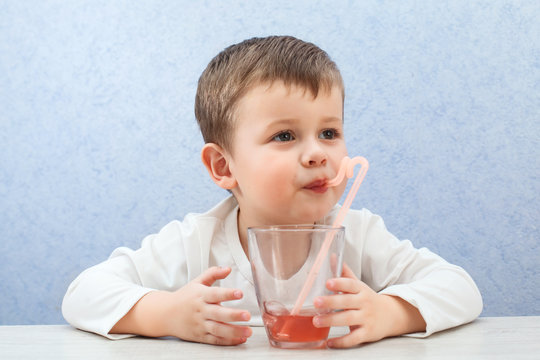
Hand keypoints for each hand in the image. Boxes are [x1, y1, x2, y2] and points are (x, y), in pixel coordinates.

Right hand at [111, 266, 251, 345]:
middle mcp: (201, 311)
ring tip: (248, 331)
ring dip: (234, 331)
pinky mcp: (200, 336)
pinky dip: (228, 341)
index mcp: (201, 295)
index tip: (240, 293)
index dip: (228, 293)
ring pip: (218, 330)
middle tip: (247, 315)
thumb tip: (228, 268)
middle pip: (218, 314)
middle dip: (233, 315)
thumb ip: (213, 273)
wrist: (165, 314)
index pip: (215, 294)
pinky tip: (241, 338)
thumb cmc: (185, 296)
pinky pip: (215, 340)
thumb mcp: (197, 282)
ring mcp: (200, 325)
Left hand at [312, 263, 425, 347]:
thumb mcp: (359, 285)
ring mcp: (367, 318)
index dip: (339, 283)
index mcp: (361, 289)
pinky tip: (329, 342)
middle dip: (331, 302)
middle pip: (347, 302)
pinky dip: (341, 342)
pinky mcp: (367, 333)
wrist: (391, 315)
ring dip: (331, 321)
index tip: (328, 283)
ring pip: (348, 319)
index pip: (350, 284)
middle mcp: (364, 303)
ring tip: (316, 321)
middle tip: (316, 302)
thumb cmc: (368, 299)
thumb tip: (332, 256)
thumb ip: (344, 273)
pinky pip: (354, 338)